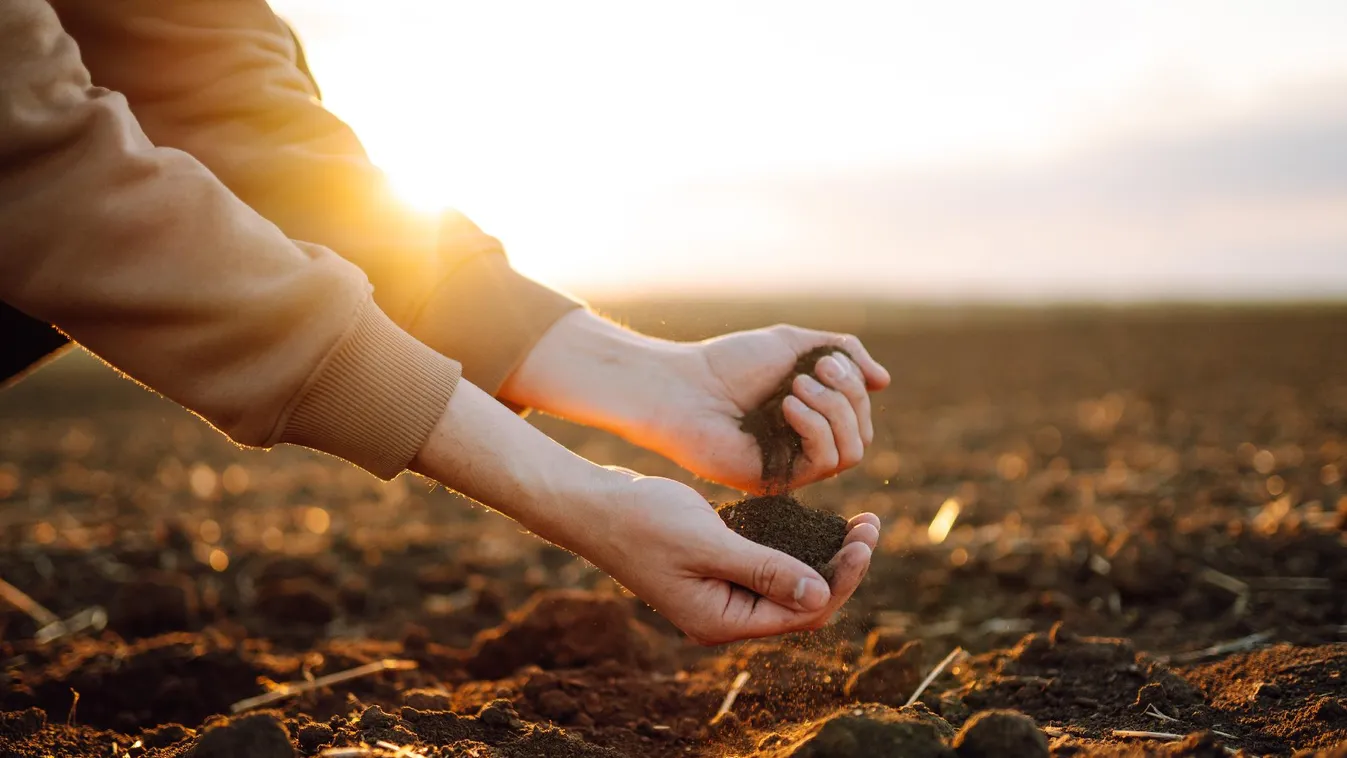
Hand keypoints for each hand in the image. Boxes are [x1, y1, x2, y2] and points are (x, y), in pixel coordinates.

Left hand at [500, 312, 890, 492]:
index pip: (860, 413)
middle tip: (814, 371)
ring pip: (852, 451)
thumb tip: (884, 381)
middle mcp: (805, 445)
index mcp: (810, 416)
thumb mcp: (794, 344)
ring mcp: (793, 466)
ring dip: (834, 411)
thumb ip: (843, 353)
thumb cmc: (729, 363)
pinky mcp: (778, 481)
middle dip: (848, 396)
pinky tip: (788, 406)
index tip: (825, 359)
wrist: (682, 386)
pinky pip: (824, 463)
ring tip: (797, 387)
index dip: (854, 386)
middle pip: (862, 433)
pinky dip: (816, 428)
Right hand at [575, 473, 879, 643]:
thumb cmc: (643, 522)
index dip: (842, 579)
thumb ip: (764, 570)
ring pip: (790, 584)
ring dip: (825, 556)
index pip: (803, 612)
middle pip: (803, 603)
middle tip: (871, 524)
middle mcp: (726, 616)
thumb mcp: (707, 543)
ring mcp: (721, 594)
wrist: (593, 506)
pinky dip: (796, 547)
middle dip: (842, 567)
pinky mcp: (717, 571)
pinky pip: (769, 567)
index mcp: (723, 621)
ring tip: (858, 523)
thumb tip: (821, 594)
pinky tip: (818, 522)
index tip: (865, 539)